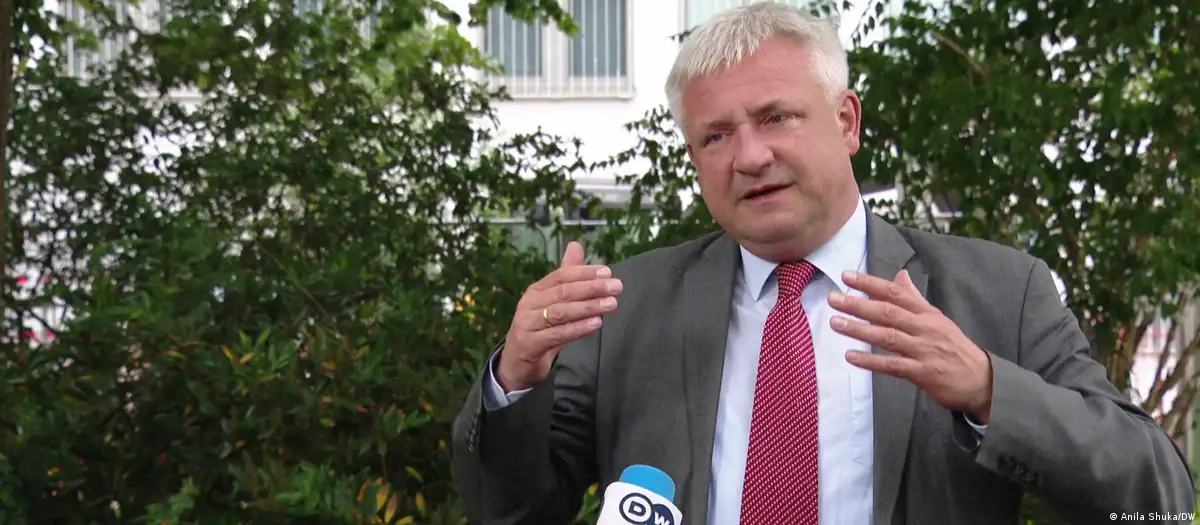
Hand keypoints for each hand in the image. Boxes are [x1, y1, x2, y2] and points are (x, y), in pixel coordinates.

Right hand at [497, 242, 622, 391]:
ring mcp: (528, 324)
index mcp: (536, 290)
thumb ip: (566, 276)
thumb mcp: (552, 302)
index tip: (608, 272)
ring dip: (588, 307)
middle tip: (616, 286)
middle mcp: (529, 304)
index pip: (561, 275)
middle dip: (592, 288)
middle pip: (563, 292)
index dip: (584, 273)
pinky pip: (557, 335)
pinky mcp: (530, 344)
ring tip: (611, 304)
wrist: (516, 363)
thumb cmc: (539, 329)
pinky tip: (596, 324)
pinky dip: (578, 328)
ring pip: (561, 312)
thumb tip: (576, 245)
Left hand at [828, 269, 993, 422]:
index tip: (847, 276)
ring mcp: (924, 350)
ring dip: (860, 329)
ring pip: (888, 336)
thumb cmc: (954, 347)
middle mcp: (925, 328)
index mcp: (926, 313)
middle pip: (888, 312)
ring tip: (836, 323)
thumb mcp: (937, 319)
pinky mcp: (924, 372)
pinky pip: (893, 365)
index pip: (895, 293)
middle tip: (833, 298)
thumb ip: (915, 298)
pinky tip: (851, 357)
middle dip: (858, 304)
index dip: (870, 283)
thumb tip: (900, 275)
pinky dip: (871, 361)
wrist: (982, 380)